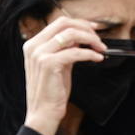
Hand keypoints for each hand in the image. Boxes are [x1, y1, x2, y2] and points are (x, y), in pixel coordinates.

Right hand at [21, 16, 103, 134]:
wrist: (43, 111)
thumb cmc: (52, 90)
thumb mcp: (58, 63)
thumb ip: (66, 48)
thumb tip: (82, 36)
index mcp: (33, 44)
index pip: (59, 22)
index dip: (80, 23)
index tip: (95, 29)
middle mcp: (33, 46)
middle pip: (64, 23)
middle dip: (86, 29)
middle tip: (99, 39)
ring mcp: (39, 54)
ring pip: (71, 34)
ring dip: (90, 39)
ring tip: (101, 49)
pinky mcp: (48, 64)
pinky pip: (75, 52)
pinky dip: (90, 54)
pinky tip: (98, 58)